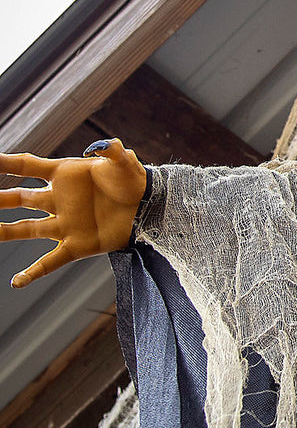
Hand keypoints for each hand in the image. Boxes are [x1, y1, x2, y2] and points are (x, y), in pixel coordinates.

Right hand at [0, 140, 146, 287]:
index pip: (26, 166)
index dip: (4, 163)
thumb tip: (106, 145)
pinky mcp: (77, 245)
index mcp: (64, 175)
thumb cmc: (133, 181)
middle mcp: (58, 199)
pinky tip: (16, 282)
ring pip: (25, 229)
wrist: (149, 207)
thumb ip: (112, 151)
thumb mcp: (123, 162)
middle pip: (18, 198)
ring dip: (2, 232)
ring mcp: (65, 223)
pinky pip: (50, 261)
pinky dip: (34, 272)